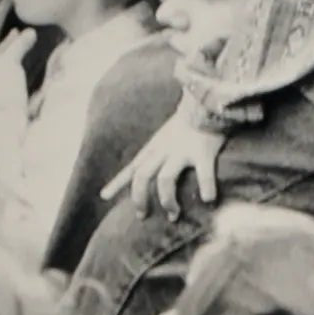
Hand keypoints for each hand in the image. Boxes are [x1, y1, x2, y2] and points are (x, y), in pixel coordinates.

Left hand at [101, 110, 224, 221]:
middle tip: (142, 216)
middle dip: (139, 199)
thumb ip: (156, 152)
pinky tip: (209, 200)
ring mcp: (183, 150)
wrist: (209, 98)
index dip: (117, 182)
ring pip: (165, 180)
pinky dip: (206, 189)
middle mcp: (165, 149)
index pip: (132, 166)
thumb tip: (144, 168)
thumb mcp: (165, 135)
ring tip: (174, 216)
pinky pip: (204, 175)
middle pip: (142, 176)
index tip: (104, 196)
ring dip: (167, 201)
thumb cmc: (189, 120)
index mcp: (156, 146)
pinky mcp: (204, 152)